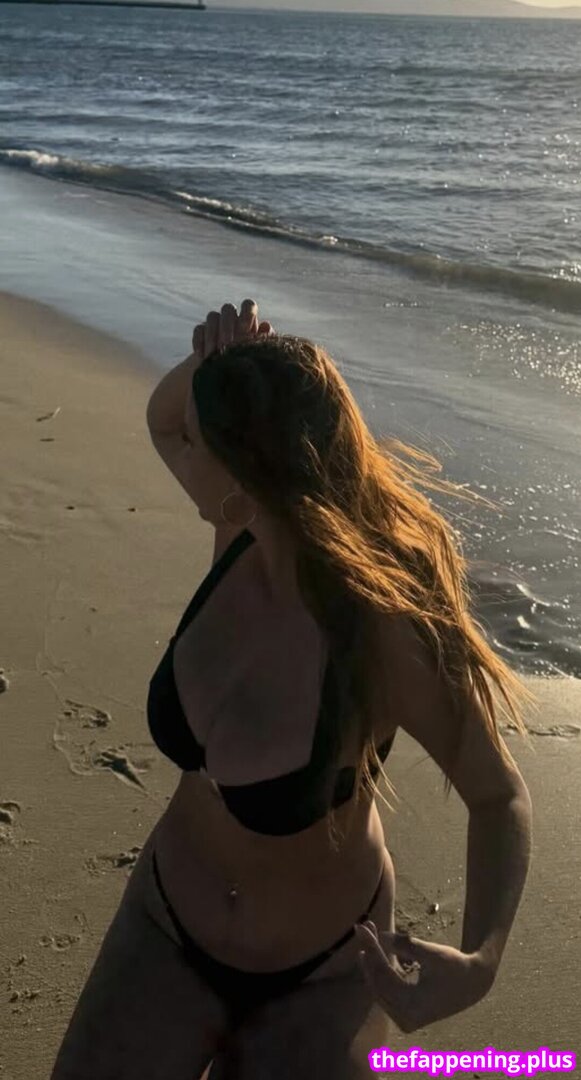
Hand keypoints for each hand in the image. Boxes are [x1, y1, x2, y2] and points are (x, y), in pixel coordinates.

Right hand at [192, 299, 274, 364]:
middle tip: (227, 346)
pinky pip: (198, 329)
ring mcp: (215, 324)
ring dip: (213, 336)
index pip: (248, 306)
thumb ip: (264, 341)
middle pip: (228, 309)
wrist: (225, 382)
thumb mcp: (259, 356)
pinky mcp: (201, 332)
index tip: (244, 330)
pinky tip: (204, 358)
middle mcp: (232, 318)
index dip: (246, 313)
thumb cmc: (248, 367)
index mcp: (249, 321)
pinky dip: (200, 343)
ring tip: (214, 355)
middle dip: (227, 327)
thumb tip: (266, 325)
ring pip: (212, 316)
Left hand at [354, 922, 494, 1032]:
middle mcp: (406, 1018)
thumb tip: (381, 936)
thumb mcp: (433, 953)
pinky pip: (385, 991)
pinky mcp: (403, 1015)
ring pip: (379, 987)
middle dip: (370, 952)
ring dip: (372, 961)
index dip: (372, 948)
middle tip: (363, 928)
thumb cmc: (455, 967)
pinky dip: (380, 970)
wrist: (472, 985)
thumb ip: (407, 945)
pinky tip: (372, 953)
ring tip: (367, 935)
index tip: (362, 928)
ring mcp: (403, 1019)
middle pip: (378, 982)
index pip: (384, 975)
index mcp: (414, 1006)